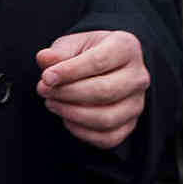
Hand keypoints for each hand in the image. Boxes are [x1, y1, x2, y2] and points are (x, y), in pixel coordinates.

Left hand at [35, 29, 149, 148]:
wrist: (104, 67)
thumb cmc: (87, 54)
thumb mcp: (72, 45)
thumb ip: (58, 52)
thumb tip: (44, 58)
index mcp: (126, 47)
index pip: (99, 61)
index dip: (70, 71)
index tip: (46, 77)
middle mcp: (138, 75)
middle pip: (104, 91)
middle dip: (68, 93)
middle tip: (44, 90)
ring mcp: (137, 102)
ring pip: (106, 118)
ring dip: (72, 114)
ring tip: (52, 103)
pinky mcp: (130, 124)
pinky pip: (107, 137)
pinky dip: (82, 132)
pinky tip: (67, 118)